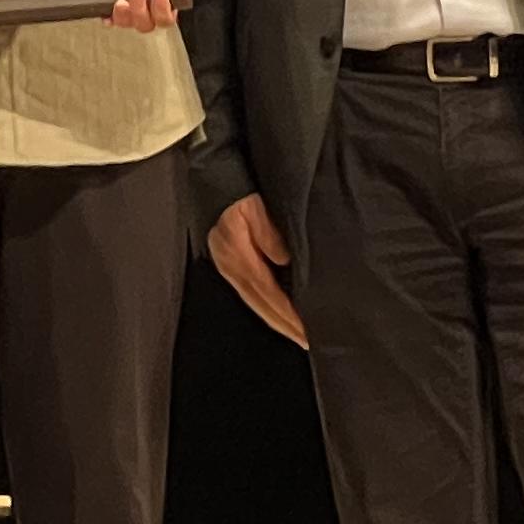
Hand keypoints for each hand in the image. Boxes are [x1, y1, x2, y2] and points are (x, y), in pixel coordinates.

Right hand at [208, 193, 304, 347]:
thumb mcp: (255, 206)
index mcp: (239, 257)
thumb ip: (269, 232)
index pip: (269, 294)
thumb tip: (285, 259)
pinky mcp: (232, 265)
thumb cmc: (238, 193)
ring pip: (257, 303)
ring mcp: (230, 268)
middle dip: (285, 326)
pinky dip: (269, 308)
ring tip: (298, 334)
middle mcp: (232, 268)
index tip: (308, 332)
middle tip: (308, 343)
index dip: (289, 315)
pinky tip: (282, 312)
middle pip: (261, 306)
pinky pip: (253, 294)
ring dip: (278, 320)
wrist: (215, 180)